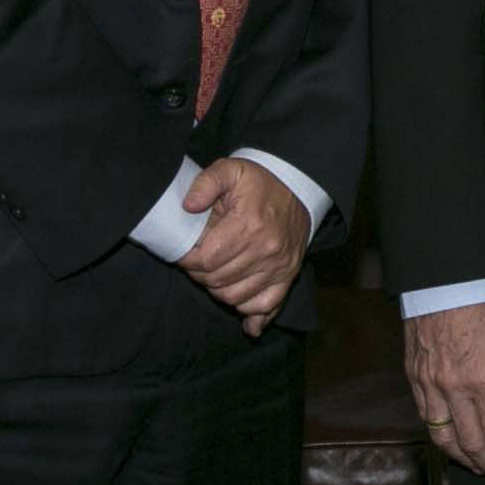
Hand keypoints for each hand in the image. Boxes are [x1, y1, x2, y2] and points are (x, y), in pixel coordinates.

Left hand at [179, 157, 309, 334]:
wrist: (300, 187)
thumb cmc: (260, 182)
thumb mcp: (230, 170)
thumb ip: (205, 184)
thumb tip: (188, 207)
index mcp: (249, 225)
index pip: (206, 260)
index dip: (187, 261)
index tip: (185, 253)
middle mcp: (267, 250)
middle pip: (217, 281)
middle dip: (200, 275)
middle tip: (198, 262)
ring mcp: (280, 266)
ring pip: (235, 298)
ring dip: (218, 291)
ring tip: (215, 274)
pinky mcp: (289, 274)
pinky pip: (266, 305)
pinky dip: (251, 313)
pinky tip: (242, 313)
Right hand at [406, 299, 484, 484]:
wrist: (446, 279)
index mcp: (483, 380)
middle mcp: (452, 389)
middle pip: (470, 444)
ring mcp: (429, 385)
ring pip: (443, 437)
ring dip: (464, 459)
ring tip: (482, 468)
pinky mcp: (414, 378)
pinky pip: (427, 418)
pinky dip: (442, 437)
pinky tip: (455, 443)